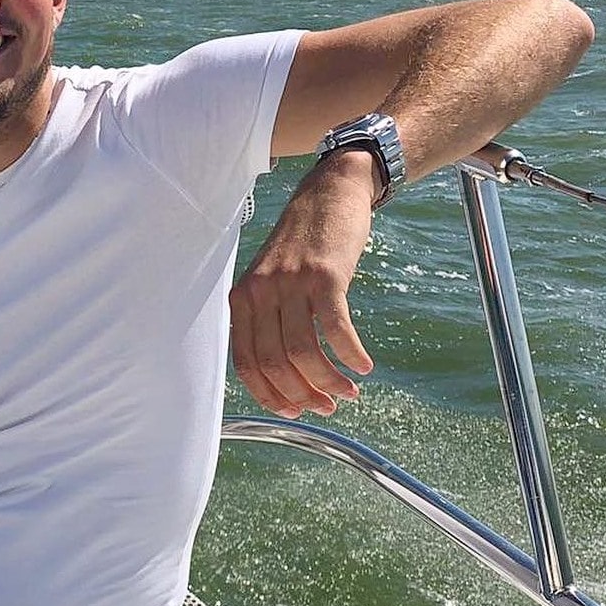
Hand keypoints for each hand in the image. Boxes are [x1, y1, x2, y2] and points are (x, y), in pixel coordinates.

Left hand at [230, 151, 377, 417]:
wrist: (329, 193)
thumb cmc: (303, 243)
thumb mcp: (271, 279)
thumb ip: (268, 320)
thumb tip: (283, 378)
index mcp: (242, 299)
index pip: (246, 363)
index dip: (271, 395)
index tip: (295, 412)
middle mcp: (260, 291)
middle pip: (275, 363)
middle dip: (302, 394)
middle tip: (328, 406)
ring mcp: (290, 282)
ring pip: (303, 352)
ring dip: (328, 381)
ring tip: (349, 392)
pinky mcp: (323, 275)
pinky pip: (335, 328)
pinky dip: (350, 354)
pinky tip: (363, 366)